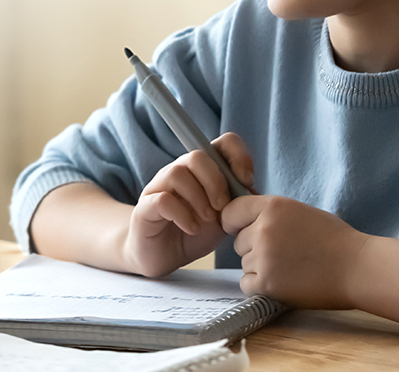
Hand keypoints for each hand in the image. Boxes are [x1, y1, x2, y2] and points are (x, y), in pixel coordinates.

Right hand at [123, 133, 253, 277]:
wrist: (163, 256)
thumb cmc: (194, 232)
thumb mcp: (224, 218)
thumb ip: (238, 202)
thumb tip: (253, 192)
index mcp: (203, 170)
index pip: (223, 143)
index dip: (238, 156)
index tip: (247, 181)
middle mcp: (180, 171)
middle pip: (198, 156)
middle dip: (216, 182)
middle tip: (223, 207)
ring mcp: (160, 187)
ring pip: (177, 173)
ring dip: (199, 198)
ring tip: (208, 220)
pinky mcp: (145, 208)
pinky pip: (163, 199)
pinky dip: (183, 215)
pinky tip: (192, 228)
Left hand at [221, 195, 369, 309]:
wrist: (356, 268)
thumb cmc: (334, 240)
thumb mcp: (299, 211)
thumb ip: (271, 214)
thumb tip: (244, 219)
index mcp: (273, 207)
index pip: (231, 212)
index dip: (235, 222)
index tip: (242, 229)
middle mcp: (263, 229)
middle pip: (238, 241)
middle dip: (253, 247)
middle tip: (282, 252)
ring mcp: (263, 257)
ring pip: (244, 263)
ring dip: (259, 267)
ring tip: (289, 267)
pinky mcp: (266, 283)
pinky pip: (246, 283)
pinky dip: (260, 285)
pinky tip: (284, 280)